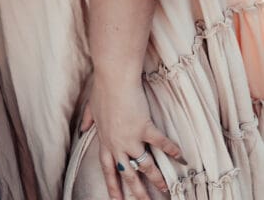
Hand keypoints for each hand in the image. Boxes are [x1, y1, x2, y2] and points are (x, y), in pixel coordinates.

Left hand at [82, 71, 184, 198]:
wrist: (113, 76)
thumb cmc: (102, 88)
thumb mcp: (90, 107)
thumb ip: (87, 121)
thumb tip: (82, 130)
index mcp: (105, 139)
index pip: (107, 169)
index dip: (112, 186)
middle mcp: (117, 144)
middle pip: (127, 174)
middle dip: (136, 192)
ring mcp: (131, 138)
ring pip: (145, 166)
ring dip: (157, 179)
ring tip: (166, 190)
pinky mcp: (144, 127)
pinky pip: (160, 143)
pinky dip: (172, 150)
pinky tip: (182, 158)